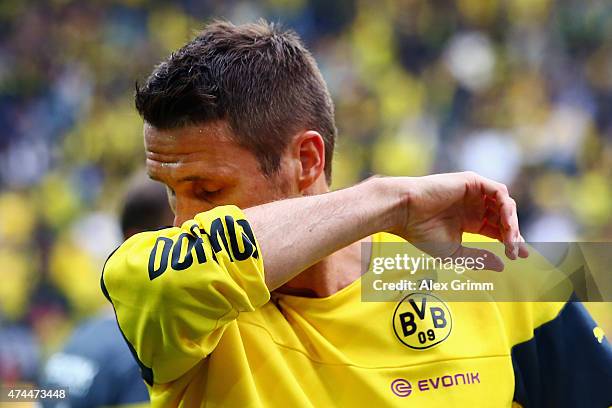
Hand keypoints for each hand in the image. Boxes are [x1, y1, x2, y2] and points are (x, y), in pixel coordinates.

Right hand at [389, 172, 528, 270]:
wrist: (405, 212)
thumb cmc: (422, 232)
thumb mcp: (454, 252)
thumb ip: (478, 257)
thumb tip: (502, 266)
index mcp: (470, 221)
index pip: (497, 230)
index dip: (509, 242)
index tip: (517, 257)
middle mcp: (475, 205)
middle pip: (504, 218)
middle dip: (513, 235)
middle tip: (516, 251)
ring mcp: (474, 193)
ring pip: (505, 205)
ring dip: (511, 223)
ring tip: (510, 240)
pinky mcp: (473, 181)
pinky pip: (499, 191)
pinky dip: (506, 206)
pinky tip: (505, 223)